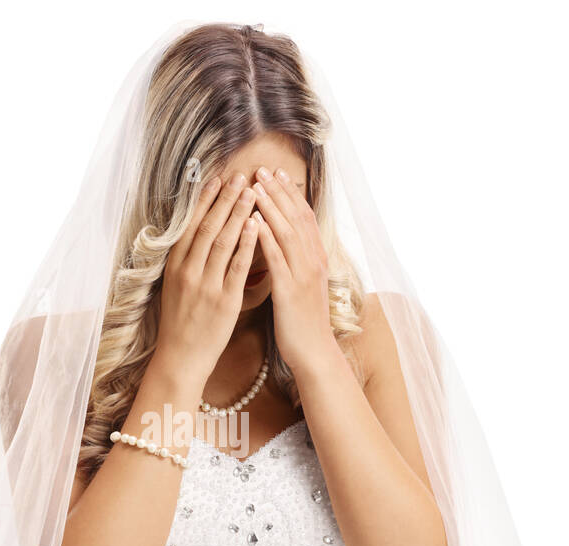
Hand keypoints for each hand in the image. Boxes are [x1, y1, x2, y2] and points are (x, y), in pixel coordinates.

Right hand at [155, 172, 259, 385]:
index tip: (217, 179)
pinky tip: (256, 225)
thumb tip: (196, 235)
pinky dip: (247, 243)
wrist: (181, 358)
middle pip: (208, 227)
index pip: (191, 224)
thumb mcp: (175, 287)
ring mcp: (206, 285)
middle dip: (225, 199)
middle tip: (240, 176)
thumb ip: (185, 261)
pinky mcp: (224, 300)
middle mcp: (188, 272)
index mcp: (175, 266)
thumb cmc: (181, 323)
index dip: (205, 200)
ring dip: (238, 213)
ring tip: (252, 192)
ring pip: (223, 241)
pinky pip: (237, 266)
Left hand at [248, 165, 335, 371]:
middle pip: (296, 218)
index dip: (290, 194)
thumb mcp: (303, 285)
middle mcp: (313, 262)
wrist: (314, 352)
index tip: (275, 174)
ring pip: (287, 232)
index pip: (304, 217)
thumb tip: (287, 243)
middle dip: (278, 192)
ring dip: (271, 207)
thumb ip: (297, 262)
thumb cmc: (303, 322)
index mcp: (315, 259)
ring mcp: (303, 275)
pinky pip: (277, 259)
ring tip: (254, 186)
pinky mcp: (291, 291)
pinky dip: (266, 237)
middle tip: (262, 169)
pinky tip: (253, 222)